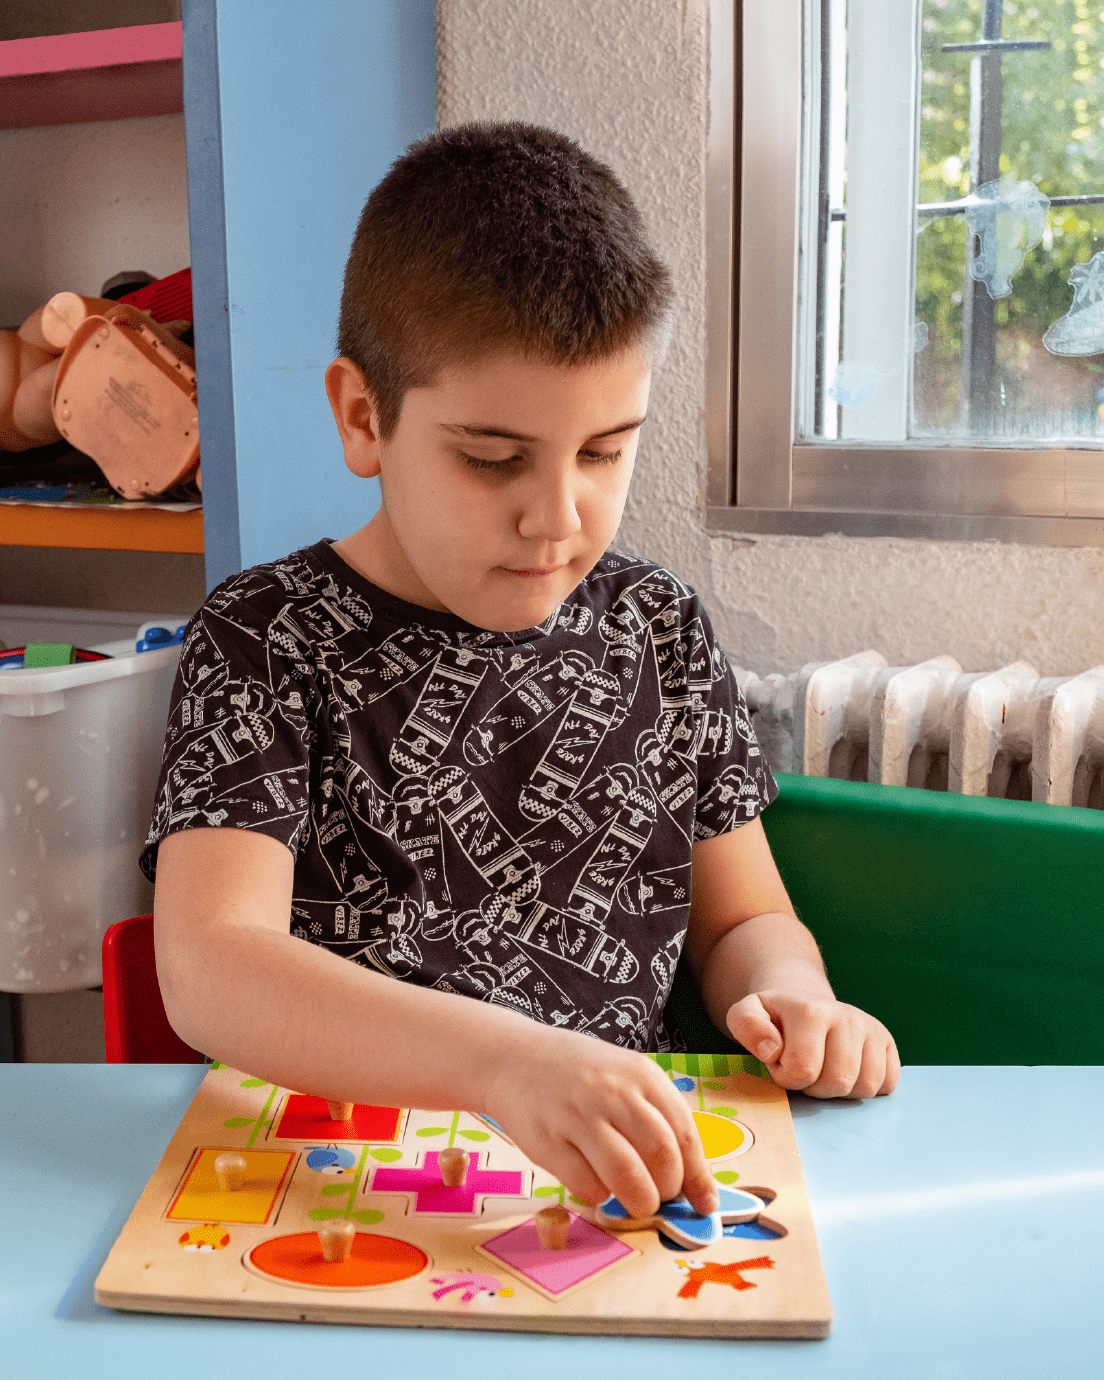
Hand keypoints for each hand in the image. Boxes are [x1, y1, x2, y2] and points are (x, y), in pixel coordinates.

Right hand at [482, 1024, 717, 1219]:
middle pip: (661, 1156)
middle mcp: (612, 1092)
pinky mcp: (547, 1142)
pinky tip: (596, 1182)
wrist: (515, 1059)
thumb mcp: (626, 1077)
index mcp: (642, 1074)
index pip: (685, 1134)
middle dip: (669, 1190)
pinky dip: (599, 1195)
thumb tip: (690, 1179)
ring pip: (627, 1177)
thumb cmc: (582, 1075)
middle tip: (661, 1197)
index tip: (705, 1204)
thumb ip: (656, 1117)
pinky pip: (587, 1185)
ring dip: (640, 1201)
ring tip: (637, 1201)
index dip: (699, 1176)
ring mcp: (578, 1116)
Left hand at [726, 989, 899, 1098]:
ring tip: (823, 1068)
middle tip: (803, 1067)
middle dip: (813, 1086)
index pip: (803, 1070)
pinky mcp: (887, 1043)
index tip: (780, 1061)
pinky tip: (847, 1070)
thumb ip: (746, 1025)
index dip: (786, 1076)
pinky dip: (865, 1087)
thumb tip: (771, 1049)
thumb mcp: (745, 1014)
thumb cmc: (773, 1018)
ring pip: (864, 1087)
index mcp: (812, 1010)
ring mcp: (871, 1029)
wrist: (803, 1004)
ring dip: (839, 1090)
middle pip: (837, 1082)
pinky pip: (887, 1084)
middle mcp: (847, 1016)